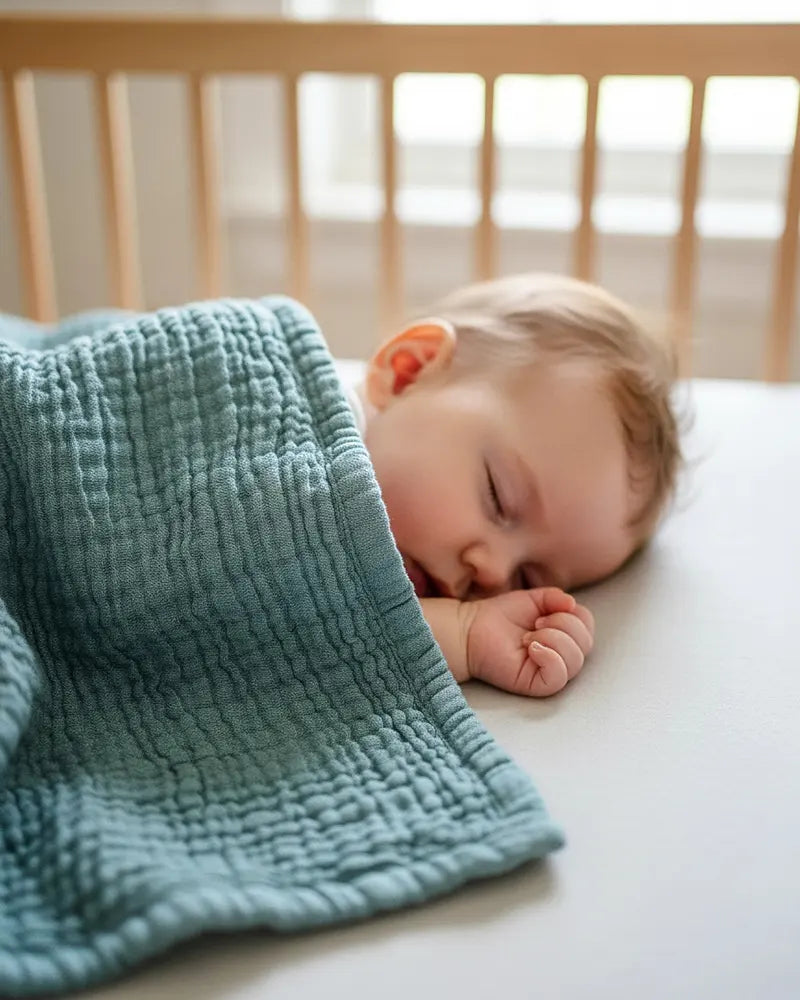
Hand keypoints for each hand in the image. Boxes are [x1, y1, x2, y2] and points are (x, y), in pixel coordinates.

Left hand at [465, 587, 593, 696]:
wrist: (472, 629)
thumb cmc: (501, 616)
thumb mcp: (534, 599)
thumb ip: (556, 597)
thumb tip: (572, 604)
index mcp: (564, 634)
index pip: (587, 626)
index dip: (572, 614)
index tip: (543, 612)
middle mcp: (561, 654)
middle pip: (585, 643)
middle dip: (562, 625)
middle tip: (536, 623)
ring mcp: (550, 671)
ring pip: (575, 660)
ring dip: (553, 639)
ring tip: (529, 637)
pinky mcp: (537, 685)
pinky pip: (559, 676)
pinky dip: (549, 657)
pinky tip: (532, 648)